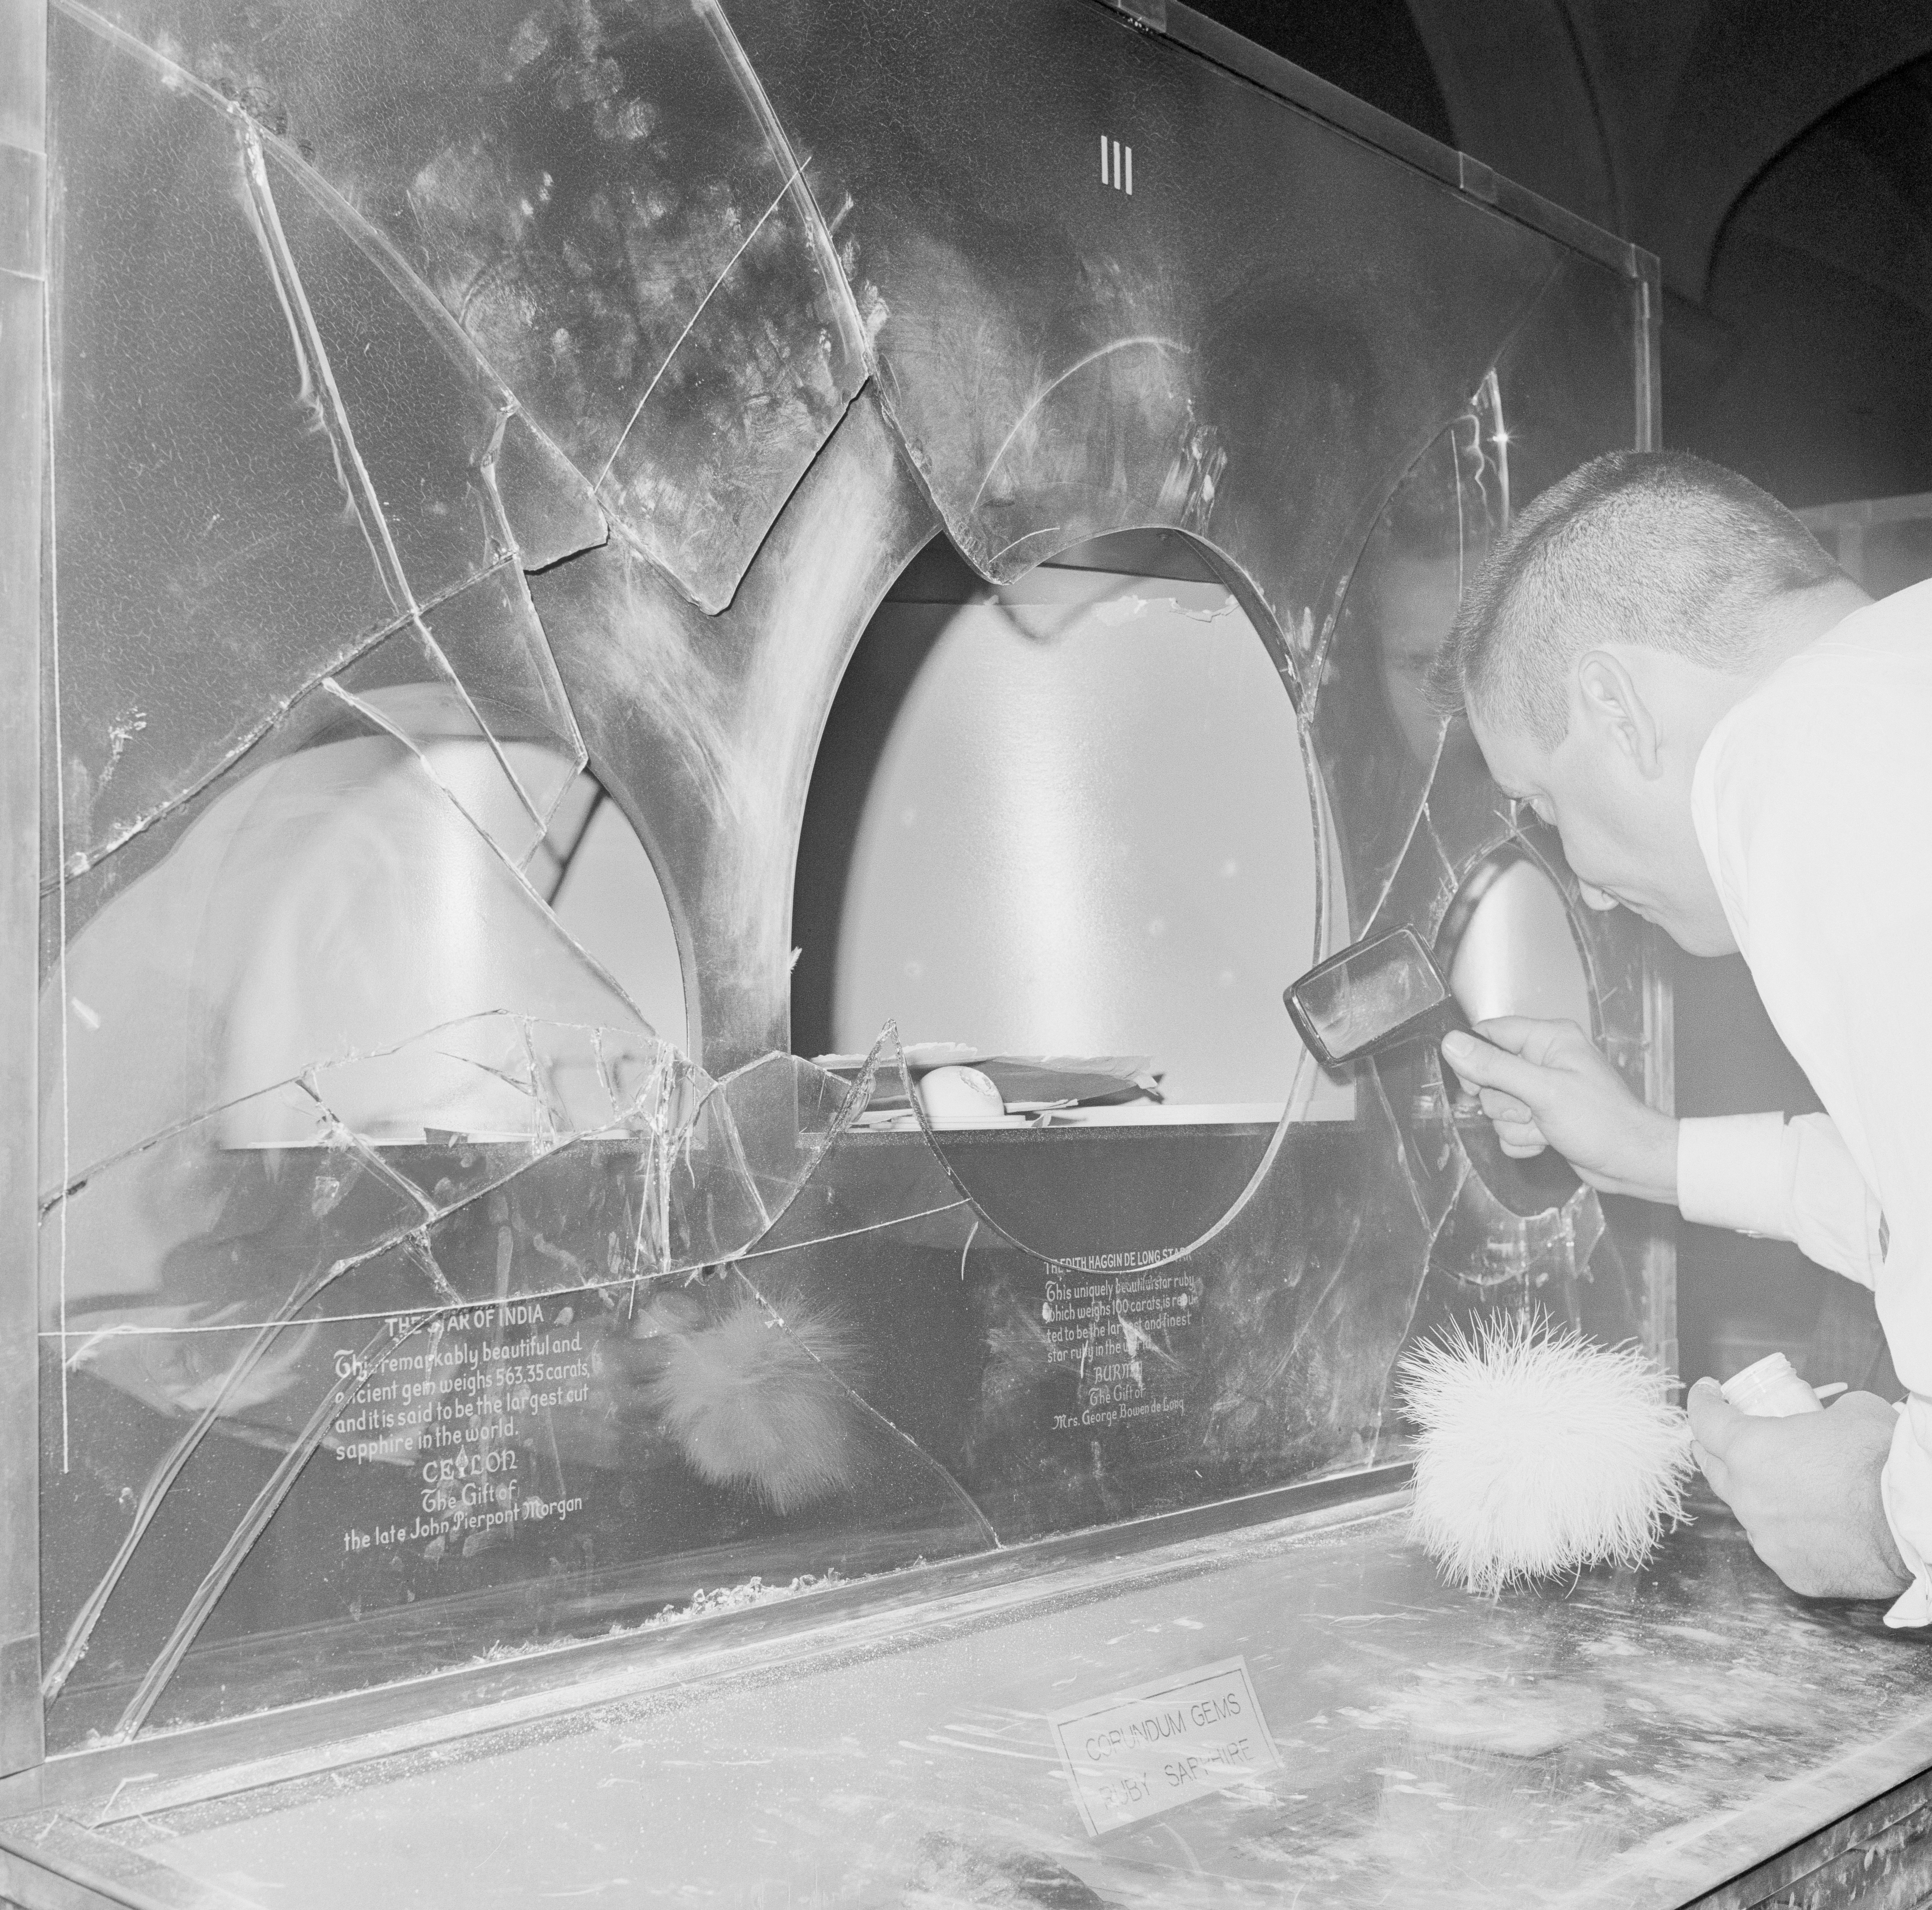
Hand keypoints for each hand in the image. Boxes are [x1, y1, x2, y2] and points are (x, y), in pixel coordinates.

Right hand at [1440, 1016, 1677, 1201]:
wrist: (1632, 1162)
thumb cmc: (1604, 1123)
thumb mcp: (1543, 1091)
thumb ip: (1494, 1066)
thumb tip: (1452, 1043)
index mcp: (1549, 1038)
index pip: (1490, 1033)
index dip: (1476, 1059)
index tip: (1477, 1084)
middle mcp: (1544, 1060)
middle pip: (1488, 1074)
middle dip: (1504, 1102)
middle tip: (1531, 1110)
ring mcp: (1542, 1089)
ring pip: (1497, 1106)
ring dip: (1515, 1125)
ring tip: (1546, 1128)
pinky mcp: (1541, 1115)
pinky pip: (1509, 1127)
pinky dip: (1523, 1138)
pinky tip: (1548, 1140)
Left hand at [1687, 1380, 1909, 1598]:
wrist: (1916, 1518)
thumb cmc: (1882, 1458)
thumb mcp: (1848, 1411)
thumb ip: (1818, 1415)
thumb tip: (1822, 1420)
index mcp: (1749, 1449)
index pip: (1704, 1420)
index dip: (1703, 1401)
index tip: (1706, 1392)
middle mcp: (1748, 1497)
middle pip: (1714, 1469)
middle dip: (1712, 1449)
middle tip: (1717, 1438)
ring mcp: (1767, 1539)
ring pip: (1748, 1513)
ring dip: (1755, 1496)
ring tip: (1779, 1486)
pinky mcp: (1793, 1573)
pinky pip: (1780, 1548)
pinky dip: (1789, 1534)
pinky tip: (1811, 1526)